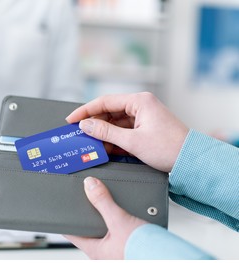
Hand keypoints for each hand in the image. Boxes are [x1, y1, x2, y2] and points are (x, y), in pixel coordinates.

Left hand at [65, 177, 146, 258]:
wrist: (170, 258)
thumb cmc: (144, 251)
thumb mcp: (119, 220)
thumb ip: (103, 202)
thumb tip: (90, 185)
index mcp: (96, 251)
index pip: (72, 233)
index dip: (67, 220)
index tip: (62, 211)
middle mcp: (105, 254)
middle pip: (90, 231)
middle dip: (91, 216)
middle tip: (89, 201)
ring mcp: (117, 253)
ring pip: (106, 232)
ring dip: (108, 219)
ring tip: (111, 207)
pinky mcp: (130, 248)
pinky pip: (121, 233)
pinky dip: (121, 223)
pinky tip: (128, 217)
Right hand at [66, 92, 188, 171]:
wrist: (191, 161)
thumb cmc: (169, 148)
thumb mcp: (132, 141)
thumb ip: (106, 132)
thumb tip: (86, 125)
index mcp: (140, 101)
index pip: (104, 101)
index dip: (85, 111)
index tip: (71, 119)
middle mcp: (141, 105)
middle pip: (109, 111)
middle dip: (94, 123)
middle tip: (79, 134)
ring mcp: (143, 117)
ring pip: (115, 122)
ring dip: (103, 134)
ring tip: (91, 144)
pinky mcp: (144, 128)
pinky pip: (123, 131)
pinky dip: (113, 139)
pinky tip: (104, 148)